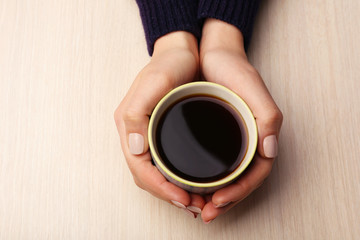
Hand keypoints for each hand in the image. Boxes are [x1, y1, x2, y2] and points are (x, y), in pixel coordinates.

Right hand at [114, 31, 204, 216]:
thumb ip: (137, 114)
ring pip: (156, 174)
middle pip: (147, 176)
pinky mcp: (162, 133)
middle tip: (194, 206)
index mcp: (130, 125)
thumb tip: (135, 148)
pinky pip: (165, 164)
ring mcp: (148, 134)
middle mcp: (136, 134)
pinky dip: (176, 179)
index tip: (183, 199)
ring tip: (195, 201)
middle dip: (168, 195)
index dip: (160, 188)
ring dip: (173, 192)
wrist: (181, 52)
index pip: (140, 168)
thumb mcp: (154, 83)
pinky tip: (190, 184)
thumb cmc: (169, 65)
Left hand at [199, 19, 282, 222]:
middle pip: (238, 181)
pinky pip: (211, 164)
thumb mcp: (253, 88)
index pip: (254, 175)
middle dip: (223, 201)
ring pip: (224, 177)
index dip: (238, 192)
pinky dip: (203, 179)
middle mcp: (244, 142)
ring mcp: (228, 141)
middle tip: (203, 212)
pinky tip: (190, 184)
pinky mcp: (212, 136)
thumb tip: (269, 151)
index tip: (217, 201)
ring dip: (211, 195)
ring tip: (194, 205)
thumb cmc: (234, 69)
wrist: (214, 54)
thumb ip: (267, 117)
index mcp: (258, 135)